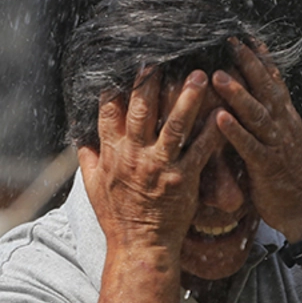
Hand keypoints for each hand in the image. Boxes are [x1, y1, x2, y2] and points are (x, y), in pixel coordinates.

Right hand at [79, 67, 224, 254]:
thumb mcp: (93, 188)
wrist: (141, 247)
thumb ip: (87, 160)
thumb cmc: (118, 218)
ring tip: (199, 74)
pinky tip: (222, 112)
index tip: (124, 63)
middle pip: (142, 109)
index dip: (116, 85)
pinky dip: (211, 131)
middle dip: (151, 80)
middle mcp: (135, 156)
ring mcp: (160, 167)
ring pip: (175, 125)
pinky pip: (200, 151)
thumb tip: (78, 139)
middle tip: (162, 55)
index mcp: (112, 154)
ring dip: (188, 97)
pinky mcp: (183, 180)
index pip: (109, 111)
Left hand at [212, 40, 301, 241]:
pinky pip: (250, 146)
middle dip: (248, 64)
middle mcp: (284, 127)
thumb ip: (269, 125)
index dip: (262, 60)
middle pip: (266, 89)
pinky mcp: (268, 166)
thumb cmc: (291, 180)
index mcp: (287, 121)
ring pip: (257, 113)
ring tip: (219, 75)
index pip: (275, 83)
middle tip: (230, 42)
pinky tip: (220, 117)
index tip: (247, 38)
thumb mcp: (284, 145)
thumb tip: (253, 106)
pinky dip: (235, 131)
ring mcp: (277, 146)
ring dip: (238, 93)